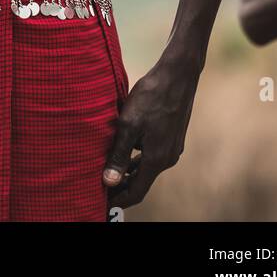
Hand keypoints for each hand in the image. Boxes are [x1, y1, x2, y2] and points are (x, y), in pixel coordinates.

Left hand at [102, 53, 198, 208]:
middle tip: (99, 185)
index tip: (102, 202)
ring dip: (129, 170)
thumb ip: (119, 154)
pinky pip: (152, 154)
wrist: (177, 74)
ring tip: (107, 168)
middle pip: (142, 180)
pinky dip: (137, 157)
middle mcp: (168, 158)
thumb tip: (108, 182)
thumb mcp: (129, 124)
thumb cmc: (152, 96)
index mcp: (157, 159)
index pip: (137, 191)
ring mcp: (172, 147)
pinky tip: (124, 148)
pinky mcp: (172, 136)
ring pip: (147, 166)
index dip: (119, 199)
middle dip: (121, 185)